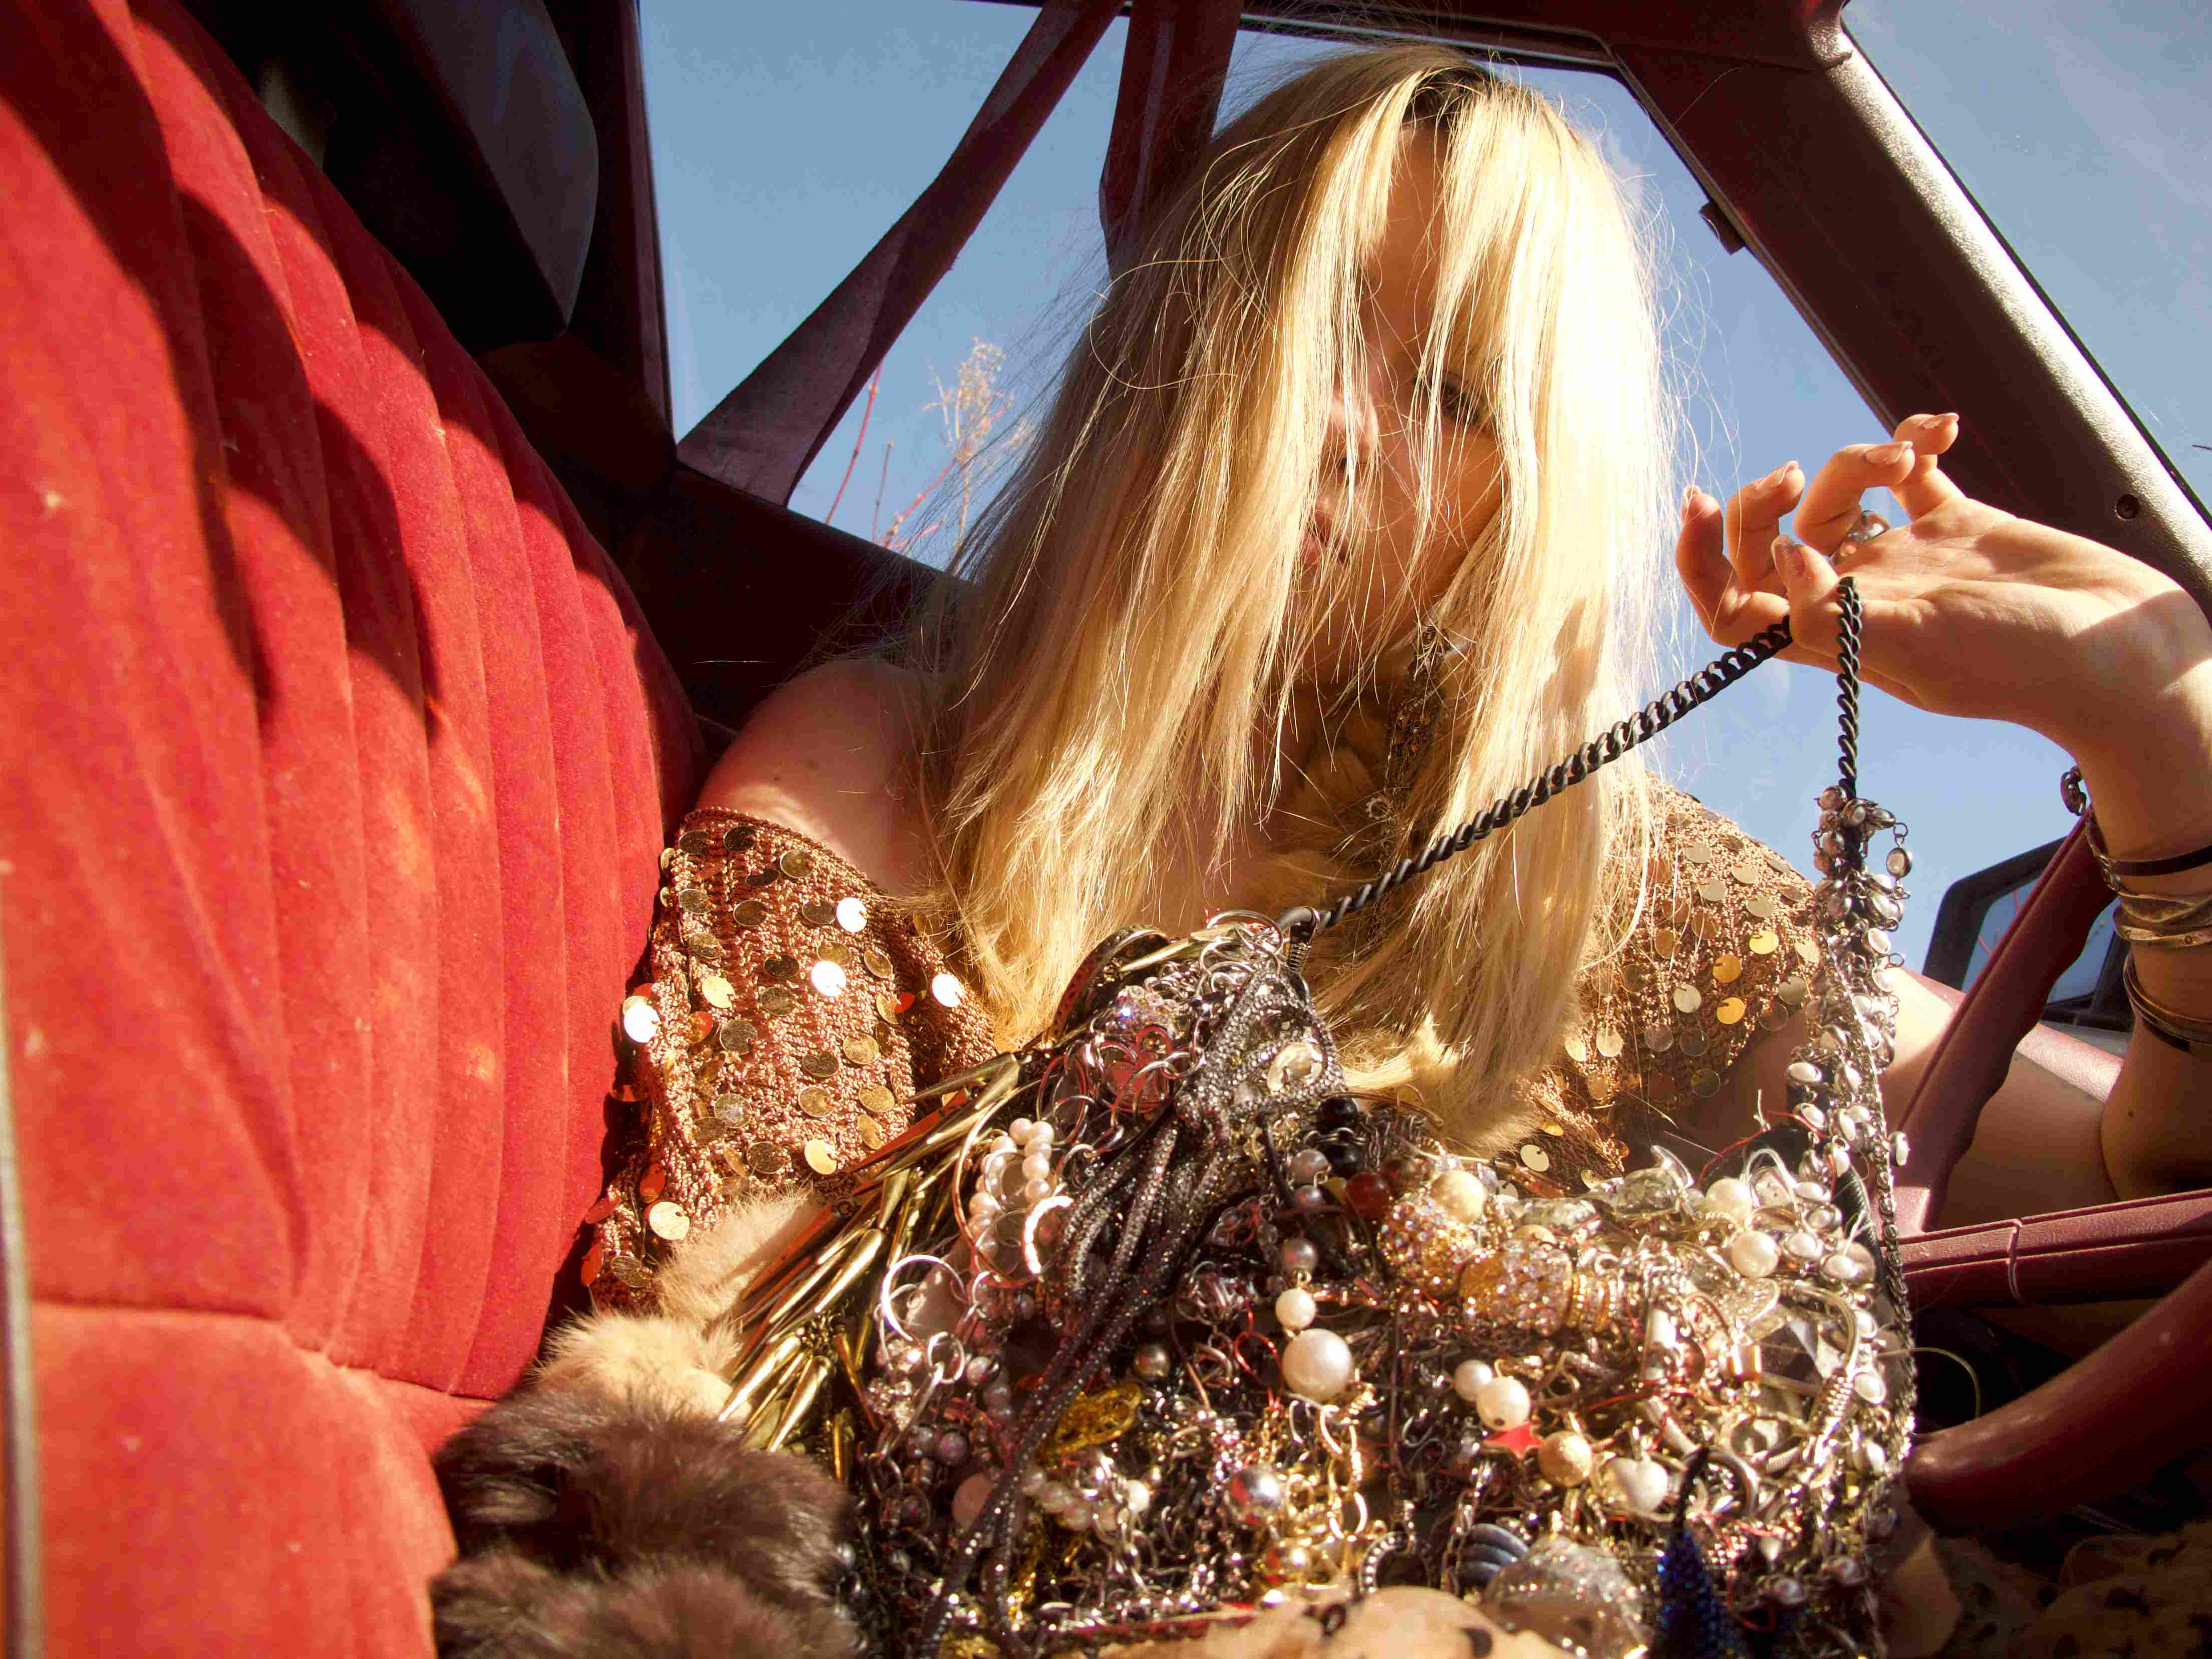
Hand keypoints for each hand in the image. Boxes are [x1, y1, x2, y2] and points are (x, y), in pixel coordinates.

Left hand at [1674, 413, 2211, 765]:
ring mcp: (1903, 561)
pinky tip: (1941, 428)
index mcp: (1830, 635)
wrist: (2117, 651)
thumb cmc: (2018, 663)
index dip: (1700, 561)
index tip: (1700, 503)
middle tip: (1796, 474)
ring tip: (1902, 458)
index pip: (1732, 606)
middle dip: (1768, 497)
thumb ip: (1834, 611)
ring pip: (1838, 496)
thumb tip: (1783, 560)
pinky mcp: (1954, 526)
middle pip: (1773, 540)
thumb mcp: (1914, 646)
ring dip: (1856, 460)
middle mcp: (1855, 597)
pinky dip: (1914, 442)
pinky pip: (1912, 473)